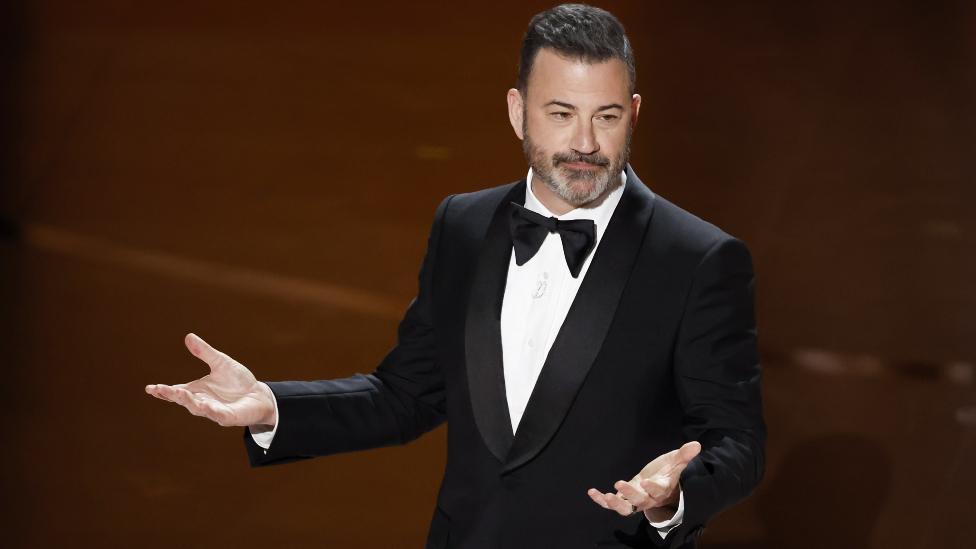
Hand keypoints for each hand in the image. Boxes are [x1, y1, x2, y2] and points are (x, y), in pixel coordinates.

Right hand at [145, 333, 276, 427]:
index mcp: (198, 390)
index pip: (177, 391)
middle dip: (172, 395)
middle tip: (159, 389)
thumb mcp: (221, 363)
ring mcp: (214, 411)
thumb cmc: (239, 382)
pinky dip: (210, 410)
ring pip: (198, 408)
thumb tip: (189, 336)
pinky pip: (218, 415)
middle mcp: (203, 402)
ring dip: (188, 401)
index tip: (150, 388)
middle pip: (183, 400)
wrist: (260, 395)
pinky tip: (205, 406)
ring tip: (178, 393)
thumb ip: (205, 352)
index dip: (163, 391)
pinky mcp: (228, 417)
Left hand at [587, 441, 700, 521]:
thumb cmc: (668, 473)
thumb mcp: (676, 462)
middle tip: (619, 484)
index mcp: (661, 489)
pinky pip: (612, 504)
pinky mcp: (624, 499)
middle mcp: (648, 498)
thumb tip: (697, 444)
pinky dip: (601, 500)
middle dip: (630, 494)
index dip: (652, 488)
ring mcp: (635, 500)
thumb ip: (684, 455)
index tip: (646, 482)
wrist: (661, 486)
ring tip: (605, 495)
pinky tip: (592, 492)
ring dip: (614, 503)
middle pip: (639, 501)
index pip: (658, 490)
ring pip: (625, 508)